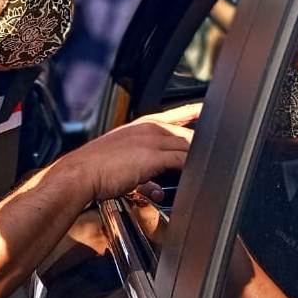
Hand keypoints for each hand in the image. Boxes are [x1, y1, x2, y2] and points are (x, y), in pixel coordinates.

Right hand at [58, 105, 197, 202]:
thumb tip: (155, 187)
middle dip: (202, 142)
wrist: (80, 173)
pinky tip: (199, 175)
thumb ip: (141, 169)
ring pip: (187, 146)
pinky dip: (192, 167)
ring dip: (199, 158)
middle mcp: (148, 129)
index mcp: (140, 126)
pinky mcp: (154, 156)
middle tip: (217, 151)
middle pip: (187, 133)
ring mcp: (152, 140)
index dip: (192, 112)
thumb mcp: (120, 160)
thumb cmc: (94, 169)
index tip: (204, 109)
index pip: (174, 116)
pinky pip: (182, 159)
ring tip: (210, 168)